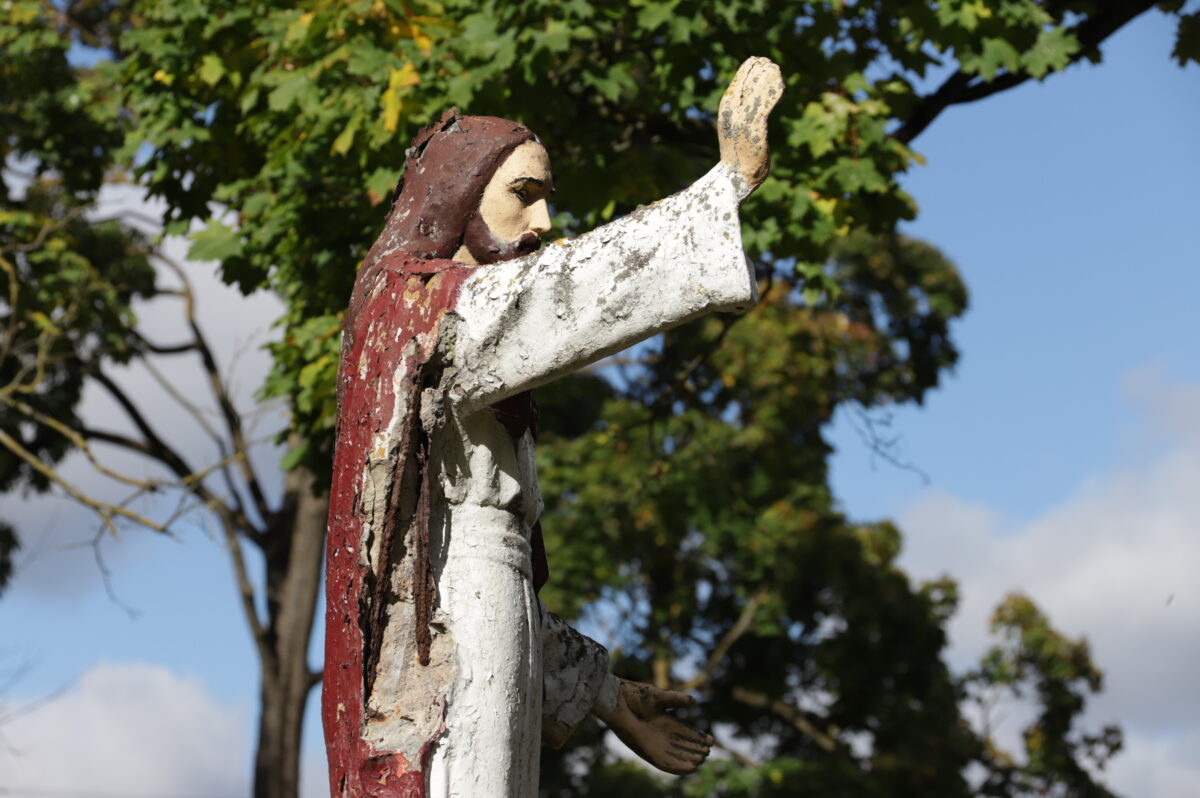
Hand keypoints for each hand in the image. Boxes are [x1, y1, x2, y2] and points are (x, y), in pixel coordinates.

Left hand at [594, 679, 713, 775]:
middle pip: (682, 746)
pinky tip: (689, 768)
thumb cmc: (635, 695)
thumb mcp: (660, 697)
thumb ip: (677, 700)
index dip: (698, 738)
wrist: (616, 700)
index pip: (686, 733)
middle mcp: (660, 735)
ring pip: (674, 756)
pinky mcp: (645, 750)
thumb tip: (694, 701)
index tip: (712, 741)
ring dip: (688, 760)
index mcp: (665, 722)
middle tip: (708, 752)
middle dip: (695, 750)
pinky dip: (676, 767)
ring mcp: (653, 743)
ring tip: (701, 761)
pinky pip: (663, 763)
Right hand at [717, 56, 784, 192]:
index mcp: (726, 109)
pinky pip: (766, 103)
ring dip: (769, 77)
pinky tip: (781, 84)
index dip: (750, 68)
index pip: (738, 79)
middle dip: (761, 70)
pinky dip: (774, 91)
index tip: (763, 63)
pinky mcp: (755, 125)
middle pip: (747, 80)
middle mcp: (732, 110)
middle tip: (772, 66)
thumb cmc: (739, 154)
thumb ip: (743, 114)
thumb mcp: (737, 128)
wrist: (735, 176)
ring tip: (777, 70)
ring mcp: (742, 117)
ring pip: (757, 88)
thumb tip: (755, 103)